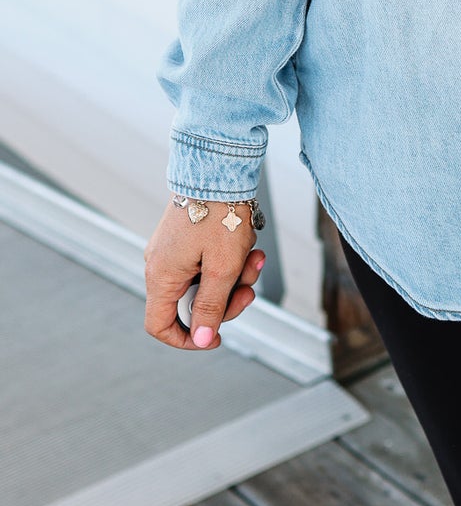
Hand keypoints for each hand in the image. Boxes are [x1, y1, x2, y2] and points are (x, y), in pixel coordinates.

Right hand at [143, 199, 265, 350]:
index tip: (215, 337)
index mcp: (161, 276)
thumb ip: (211, 306)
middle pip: (192, 304)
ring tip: (255, 257)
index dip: (187, 339)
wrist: (219, 166)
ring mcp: (173, 249)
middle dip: (226, 300)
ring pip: (205, 280)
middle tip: (249, 288)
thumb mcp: (222, 267)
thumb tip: (201, 339)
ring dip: (235, 276)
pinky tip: (248, 246)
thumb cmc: (220, 212)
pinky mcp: (187, 236)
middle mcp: (161, 264)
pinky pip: (208, 260)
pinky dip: (230, 259)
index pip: (160, 325)